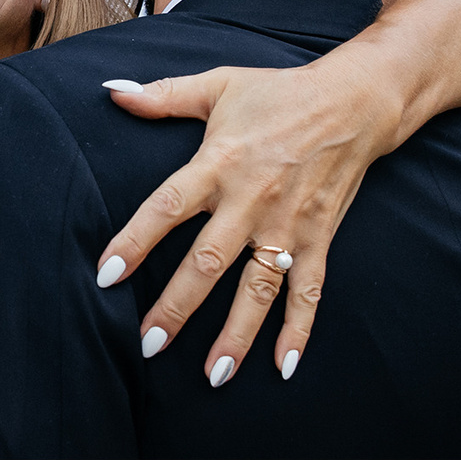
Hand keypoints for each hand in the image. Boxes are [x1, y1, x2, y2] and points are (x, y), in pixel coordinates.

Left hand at [94, 64, 398, 384]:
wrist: (354, 102)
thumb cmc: (277, 93)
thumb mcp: (217, 85)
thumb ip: (162, 95)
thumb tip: (112, 92)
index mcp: (218, 163)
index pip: (166, 207)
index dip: (135, 241)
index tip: (106, 276)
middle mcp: (251, 200)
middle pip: (208, 262)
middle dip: (177, 306)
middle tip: (149, 343)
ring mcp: (288, 224)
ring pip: (258, 288)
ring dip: (237, 332)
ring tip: (214, 374)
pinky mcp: (320, 237)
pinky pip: (310, 291)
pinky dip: (299, 329)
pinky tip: (284, 365)